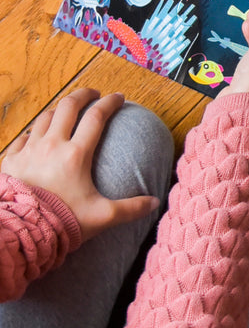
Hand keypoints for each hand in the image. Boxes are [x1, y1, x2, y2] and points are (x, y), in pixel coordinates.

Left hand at [1, 90, 159, 239]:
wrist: (20, 233)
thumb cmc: (61, 222)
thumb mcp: (102, 216)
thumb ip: (130, 208)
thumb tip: (154, 203)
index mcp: (76, 154)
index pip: (96, 117)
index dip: (110, 102)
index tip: (118, 97)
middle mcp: (52, 146)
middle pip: (68, 106)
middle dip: (83, 94)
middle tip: (94, 94)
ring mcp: (28, 151)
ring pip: (45, 117)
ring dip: (59, 109)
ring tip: (68, 111)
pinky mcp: (10, 161)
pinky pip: (23, 137)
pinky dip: (35, 131)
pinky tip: (38, 136)